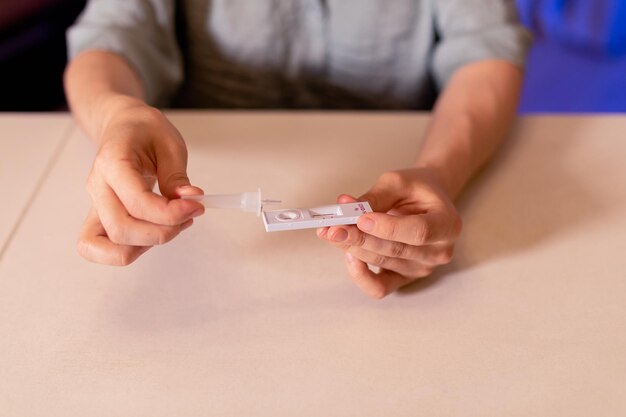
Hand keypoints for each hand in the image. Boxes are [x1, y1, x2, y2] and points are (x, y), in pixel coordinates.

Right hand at [77, 103, 204, 264]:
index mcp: (112, 161)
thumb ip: (177, 174)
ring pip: (108, 245)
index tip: (196, 206)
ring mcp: (95, 204)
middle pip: (121, 229)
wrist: (122, 126)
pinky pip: (97, 248)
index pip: (137, 201)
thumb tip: (190, 199)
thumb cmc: (145, 131)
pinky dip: (128, 251)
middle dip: (162, 232)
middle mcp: (97, 186)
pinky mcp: (98, 216)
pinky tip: (153, 234)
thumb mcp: (169, 143)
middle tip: (188, 217)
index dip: (170, 213)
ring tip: (172, 226)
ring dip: (146, 244)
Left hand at [317, 168, 461, 298]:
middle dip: (359, 237)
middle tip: (333, 226)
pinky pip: (379, 287)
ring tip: (331, 231)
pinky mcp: (403, 279)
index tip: (360, 218)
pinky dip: (360, 275)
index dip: (388, 227)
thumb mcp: (398, 182)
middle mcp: (439, 252)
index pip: (419, 232)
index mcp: (448, 224)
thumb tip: (347, 208)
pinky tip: (347, 254)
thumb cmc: (416, 189)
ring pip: (382, 263)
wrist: (426, 201)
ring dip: (352, 247)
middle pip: (395, 250)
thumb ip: (375, 197)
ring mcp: (421, 269)